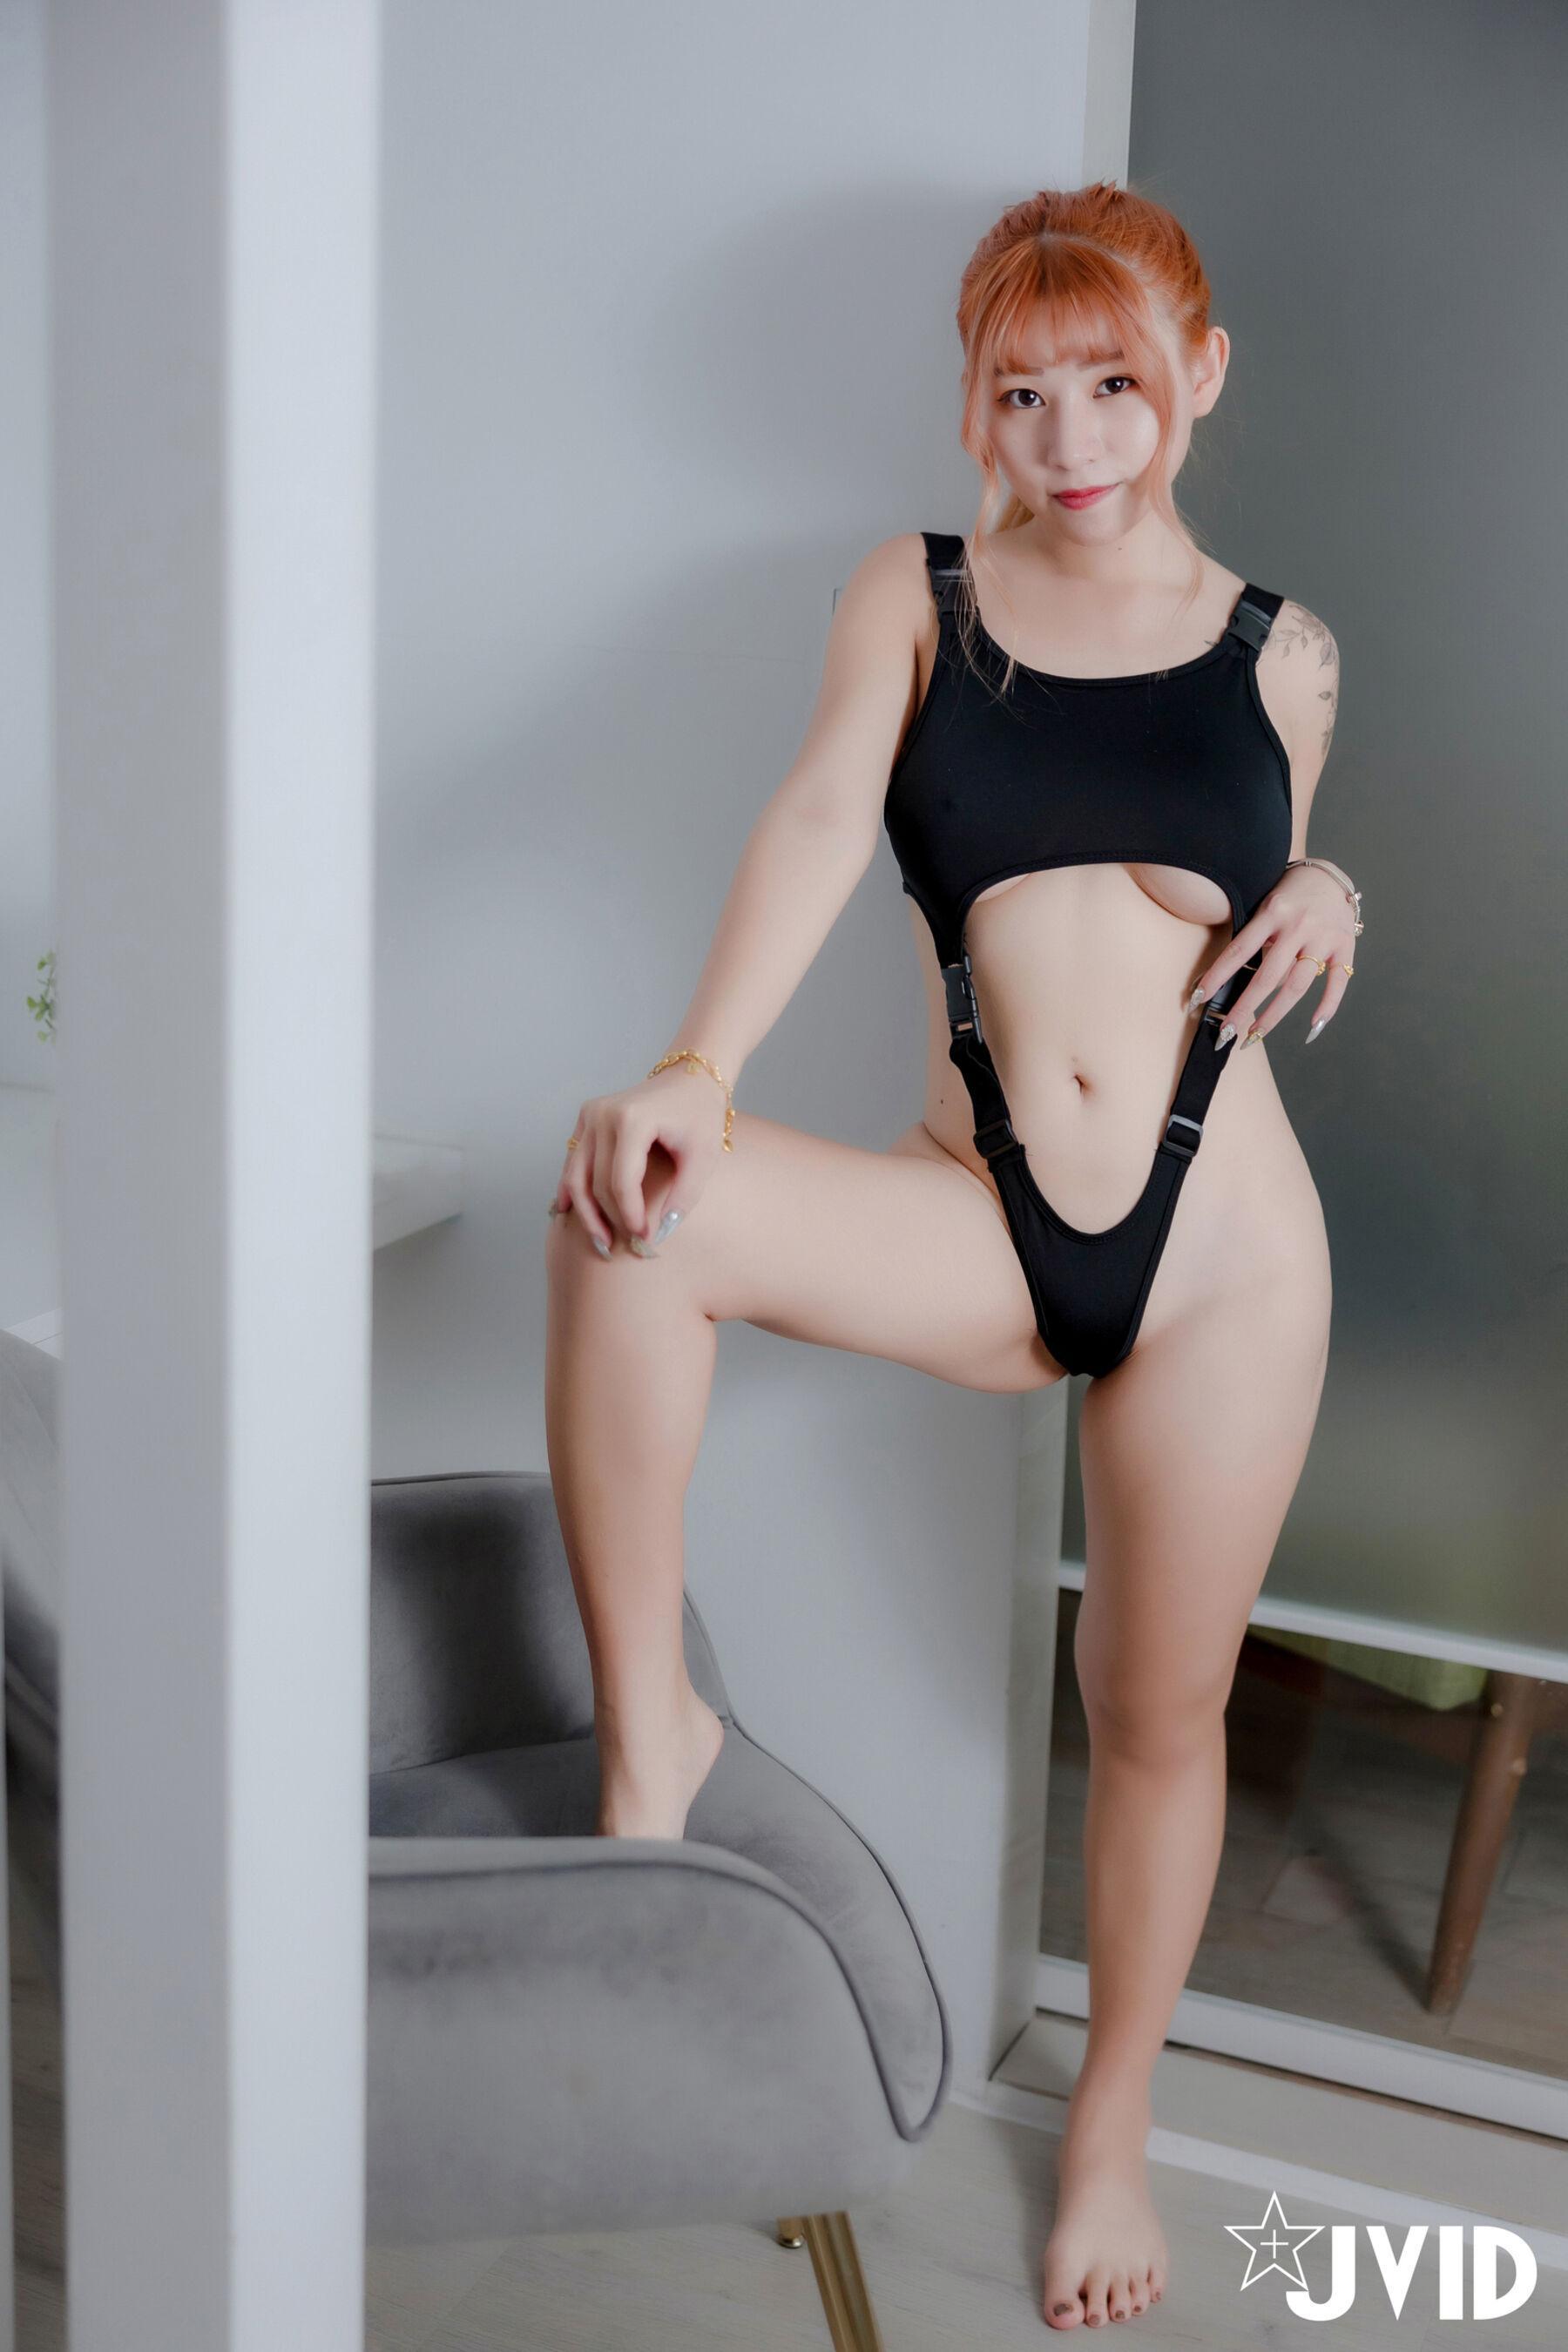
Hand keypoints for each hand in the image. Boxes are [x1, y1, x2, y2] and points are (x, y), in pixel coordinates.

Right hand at [549, 1064, 729, 1254]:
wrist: (690, 1078)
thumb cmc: (700, 1116)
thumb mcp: (703, 1157)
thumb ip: (683, 1196)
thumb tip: (660, 1235)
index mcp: (632, 1119)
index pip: (621, 1181)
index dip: (630, 1215)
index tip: (644, 1238)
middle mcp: (603, 1114)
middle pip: (596, 1182)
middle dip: (610, 1218)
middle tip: (624, 1245)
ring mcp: (590, 1114)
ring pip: (576, 1175)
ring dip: (585, 1211)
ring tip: (599, 1240)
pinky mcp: (586, 1118)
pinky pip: (573, 1161)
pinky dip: (571, 1188)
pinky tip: (568, 1213)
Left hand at [1190, 863, 1355, 1047]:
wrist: (1330, 874)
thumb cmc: (1289, 893)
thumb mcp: (1266, 905)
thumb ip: (1257, 938)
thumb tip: (1238, 982)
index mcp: (1273, 913)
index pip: (1239, 951)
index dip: (1217, 977)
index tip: (1198, 999)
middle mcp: (1298, 926)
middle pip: (1267, 977)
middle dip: (1244, 1009)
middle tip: (1226, 1034)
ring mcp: (1323, 937)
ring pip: (1297, 986)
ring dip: (1274, 1015)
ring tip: (1255, 1034)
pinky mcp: (1345, 946)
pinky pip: (1337, 982)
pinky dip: (1327, 1006)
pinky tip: (1312, 1027)